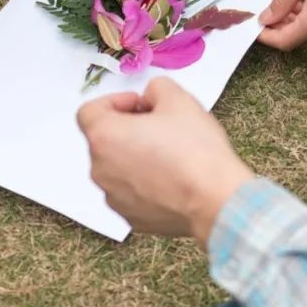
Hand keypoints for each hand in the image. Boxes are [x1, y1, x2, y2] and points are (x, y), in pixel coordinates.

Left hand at [77, 79, 254, 246]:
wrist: (217, 200)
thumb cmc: (195, 149)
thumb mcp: (178, 98)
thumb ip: (155, 88)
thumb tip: (150, 99)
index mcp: (104, 137)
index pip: (89, 112)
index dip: (114, 102)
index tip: (139, 106)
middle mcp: (100, 170)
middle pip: (104, 140)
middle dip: (127, 129)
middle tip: (160, 126)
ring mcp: (114, 198)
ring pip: (117, 168)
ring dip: (135, 156)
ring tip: (169, 154)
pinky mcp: (131, 219)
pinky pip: (130, 193)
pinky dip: (144, 183)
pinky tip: (172, 180)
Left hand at [258, 0, 306, 50]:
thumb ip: (280, 2)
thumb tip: (267, 18)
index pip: (286, 40)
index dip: (267, 36)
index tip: (254, 25)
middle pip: (300, 37)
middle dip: (280, 28)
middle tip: (265, 13)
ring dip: (295, 21)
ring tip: (282, 4)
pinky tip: (301, 1)